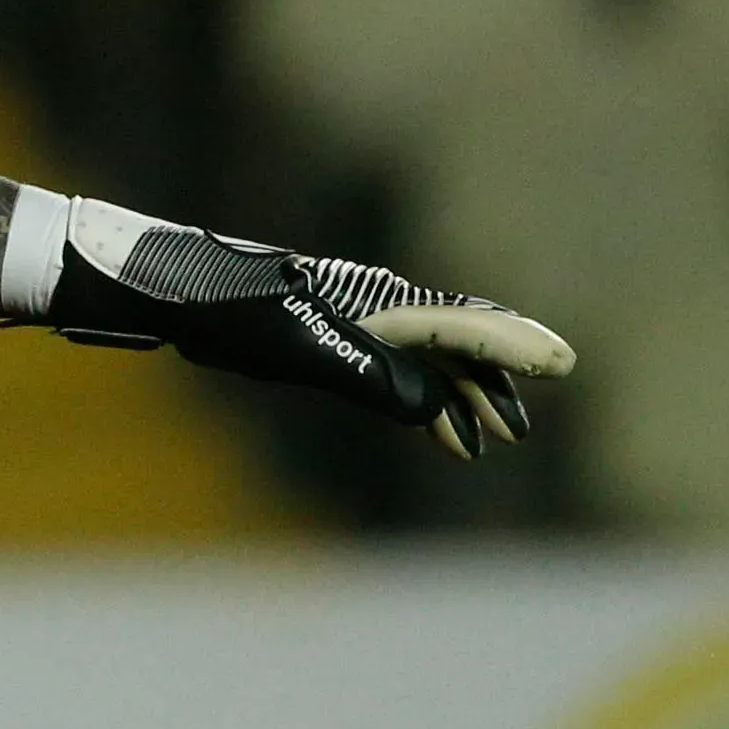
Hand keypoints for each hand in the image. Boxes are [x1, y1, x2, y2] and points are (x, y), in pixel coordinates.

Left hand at [36, 199, 571, 458]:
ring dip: (463, 395)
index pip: (464, 327)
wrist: (166, 291)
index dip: (513, 349)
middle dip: (496, 382)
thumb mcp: (300, 349)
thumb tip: (429, 406)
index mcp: (378, 303)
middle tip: (524, 427)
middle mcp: (376, 305)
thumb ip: (369, 375)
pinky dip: (424, 395)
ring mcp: (352, 319)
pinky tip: (433, 426)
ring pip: (429, 357)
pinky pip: (395, 366)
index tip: (561, 363)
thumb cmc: (227, 313)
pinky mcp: (326, 336)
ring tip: (491, 437)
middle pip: (457, 342)